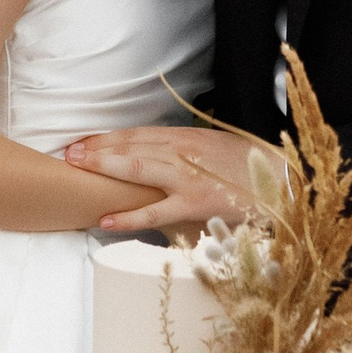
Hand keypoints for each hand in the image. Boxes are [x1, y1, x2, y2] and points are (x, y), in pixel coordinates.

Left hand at [62, 124, 282, 233]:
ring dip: (104, 168)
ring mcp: (188, 177)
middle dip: (97, 148)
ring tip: (76, 171)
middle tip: (68, 153)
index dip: (108, 137)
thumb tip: (157, 157)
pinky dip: (128, 215)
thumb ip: (186, 151)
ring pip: (137, 169)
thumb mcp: (214, 149)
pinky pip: (154, 211)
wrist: (283, 182)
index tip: (83, 141)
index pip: (139, 134)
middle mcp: (184, 152)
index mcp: (187, 138)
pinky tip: (105, 218)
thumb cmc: (249, 169)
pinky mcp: (195, 203)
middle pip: (131, 146)